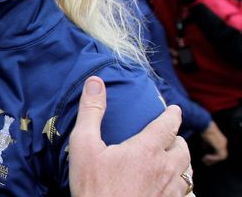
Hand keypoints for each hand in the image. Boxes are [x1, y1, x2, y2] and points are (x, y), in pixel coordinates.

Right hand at [69, 76, 191, 196]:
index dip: (172, 114)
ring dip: (180, 161)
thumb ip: (91, 112)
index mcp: (147, 149)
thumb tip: (95, 83)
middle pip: (182, 148)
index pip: (168, 124)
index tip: (174, 109)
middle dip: (176, 139)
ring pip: (186, 171)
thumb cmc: (93, 186)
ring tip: (170, 159)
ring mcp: (169, 190)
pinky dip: (179, 184)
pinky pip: (183, 192)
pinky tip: (167, 186)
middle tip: (167, 136)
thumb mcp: (84, 145)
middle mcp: (164, 168)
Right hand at [200, 120, 227, 164]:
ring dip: (213, 160)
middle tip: (204, 162)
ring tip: (204, 160)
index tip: (204, 158)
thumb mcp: (204, 137)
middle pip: (221, 155)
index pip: (219, 151)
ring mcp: (223, 144)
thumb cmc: (201, 129)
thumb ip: (206, 143)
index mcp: (221, 140)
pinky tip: (205, 157)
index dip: (212, 156)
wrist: (203, 124)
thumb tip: (204, 148)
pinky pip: (219, 156)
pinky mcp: (220, 146)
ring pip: (221, 157)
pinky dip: (213, 158)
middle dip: (213, 159)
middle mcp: (223, 142)